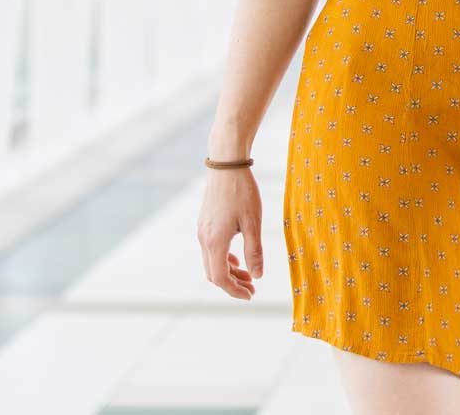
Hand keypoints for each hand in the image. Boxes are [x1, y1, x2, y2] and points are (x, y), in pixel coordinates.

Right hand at [196, 166, 263, 298]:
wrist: (226, 164)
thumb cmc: (242, 192)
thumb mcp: (253, 223)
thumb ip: (254, 251)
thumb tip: (257, 276)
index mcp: (215, 242)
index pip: (220, 278)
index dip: (235, 291)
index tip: (251, 295)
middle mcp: (204, 239)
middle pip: (214, 274)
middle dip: (232, 284)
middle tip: (252, 288)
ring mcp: (202, 231)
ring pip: (211, 262)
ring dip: (229, 272)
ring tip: (248, 275)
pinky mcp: (205, 223)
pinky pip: (211, 250)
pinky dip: (223, 259)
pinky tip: (237, 259)